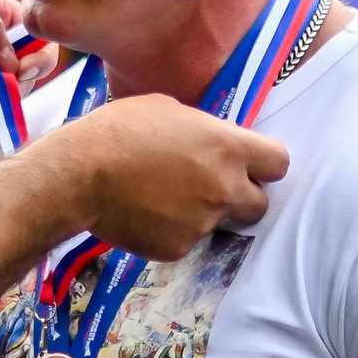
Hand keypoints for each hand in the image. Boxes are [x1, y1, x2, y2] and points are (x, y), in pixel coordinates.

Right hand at [39, 96, 289, 259]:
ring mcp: (203, 222)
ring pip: (217, 223)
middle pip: (259, 204)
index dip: (265, 165)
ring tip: (161, 197)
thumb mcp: (169, 110)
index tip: (250, 165)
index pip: (279, 162)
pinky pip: (185, 240)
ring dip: (201, 214)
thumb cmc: (119, 130)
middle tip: (208, 186)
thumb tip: (212, 140)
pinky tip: (144, 214)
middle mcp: (224, 188)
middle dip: (241, 197)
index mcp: (228, 148)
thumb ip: (204, 130)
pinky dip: (170, 231)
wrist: (78, 174)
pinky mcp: (178, 248)